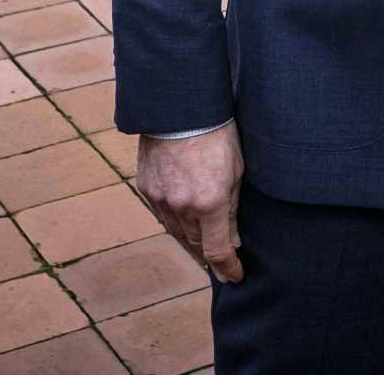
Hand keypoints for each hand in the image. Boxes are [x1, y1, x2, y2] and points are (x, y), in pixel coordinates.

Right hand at [136, 124, 246, 281]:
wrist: (180, 107)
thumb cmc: (217, 133)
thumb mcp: (236, 170)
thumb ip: (232, 208)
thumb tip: (232, 239)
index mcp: (210, 202)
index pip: (218, 250)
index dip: (228, 268)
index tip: (235, 276)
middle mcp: (183, 206)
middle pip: (196, 245)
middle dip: (210, 255)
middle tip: (222, 263)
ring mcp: (161, 198)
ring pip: (177, 231)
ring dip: (192, 240)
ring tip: (204, 243)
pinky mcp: (147, 188)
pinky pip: (163, 213)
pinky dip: (175, 219)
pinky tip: (184, 217)